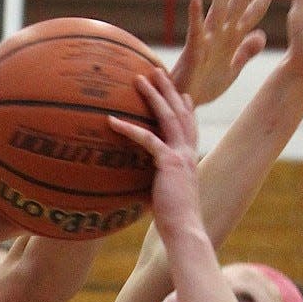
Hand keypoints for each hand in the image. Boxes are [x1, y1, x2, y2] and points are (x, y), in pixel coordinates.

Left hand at [109, 66, 199, 241]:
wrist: (185, 230)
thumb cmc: (175, 221)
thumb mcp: (166, 196)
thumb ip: (157, 185)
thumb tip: (140, 190)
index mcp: (190, 159)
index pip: (190, 127)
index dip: (186, 108)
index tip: (183, 94)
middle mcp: (188, 152)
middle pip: (180, 112)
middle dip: (168, 89)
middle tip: (157, 71)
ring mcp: (181, 155)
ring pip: (168, 117)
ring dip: (154, 95)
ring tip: (140, 78)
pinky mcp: (169, 163)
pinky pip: (147, 139)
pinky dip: (129, 129)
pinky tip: (112, 121)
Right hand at [171, 0, 281, 106]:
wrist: (185, 102)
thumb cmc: (205, 86)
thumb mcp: (233, 70)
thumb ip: (246, 52)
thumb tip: (261, 35)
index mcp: (232, 39)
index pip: (252, 12)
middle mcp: (221, 35)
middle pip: (237, 4)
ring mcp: (208, 41)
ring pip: (217, 10)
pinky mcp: (194, 50)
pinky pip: (195, 30)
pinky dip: (195, 15)